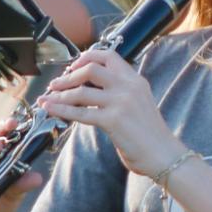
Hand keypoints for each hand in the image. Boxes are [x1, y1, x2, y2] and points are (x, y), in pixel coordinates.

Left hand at [39, 51, 184, 176]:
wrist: (163, 155)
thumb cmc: (150, 135)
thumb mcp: (139, 104)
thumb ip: (120, 93)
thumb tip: (89, 90)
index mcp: (136, 80)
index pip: (109, 56)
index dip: (87, 57)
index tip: (73, 66)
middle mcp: (129, 87)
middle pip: (91, 68)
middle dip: (68, 76)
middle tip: (56, 84)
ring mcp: (121, 102)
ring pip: (81, 90)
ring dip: (60, 94)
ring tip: (47, 99)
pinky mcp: (113, 120)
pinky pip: (81, 112)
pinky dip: (61, 110)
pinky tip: (50, 110)